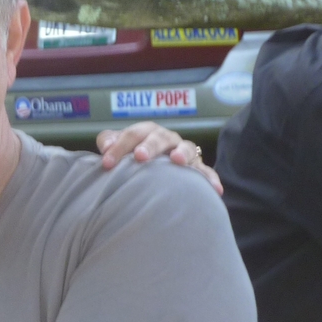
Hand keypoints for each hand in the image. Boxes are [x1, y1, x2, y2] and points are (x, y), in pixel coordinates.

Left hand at [96, 122, 221, 194]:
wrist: (156, 161)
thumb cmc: (133, 153)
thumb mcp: (120, 146)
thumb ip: (109, 142)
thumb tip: (105, 147)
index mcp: (147, 132)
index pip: (132, 135)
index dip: (118, 147)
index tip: (106, 163)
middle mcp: (167, 139)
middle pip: (159, 137)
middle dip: (150, 145)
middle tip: (139, 156)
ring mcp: (184, 151)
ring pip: (186, 148)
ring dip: (181, 153)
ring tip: (176, 160)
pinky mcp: (197, 167)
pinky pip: (207, 172)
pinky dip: (211, 179)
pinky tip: (216, 190)